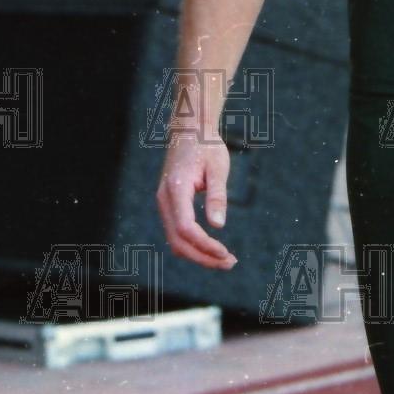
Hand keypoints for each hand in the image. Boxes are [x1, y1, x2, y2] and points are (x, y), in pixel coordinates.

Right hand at [156, 131, 236, 269]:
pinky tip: (211, 248)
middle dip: (202, 257)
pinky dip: (193, 245)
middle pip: (177, 241)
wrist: (189, 130)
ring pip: (175, 240)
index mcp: (175, 189)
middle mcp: (164, 200)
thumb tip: (218, 226)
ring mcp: (164, 204)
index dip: (204, 245)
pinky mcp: (169, 206)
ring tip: (224, 259)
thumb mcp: (218, 167)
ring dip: (198, 254)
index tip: (225, 253)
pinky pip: (176, 233)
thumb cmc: (206, 146)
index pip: (185, 228)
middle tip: (230, 263)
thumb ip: (217, 196)